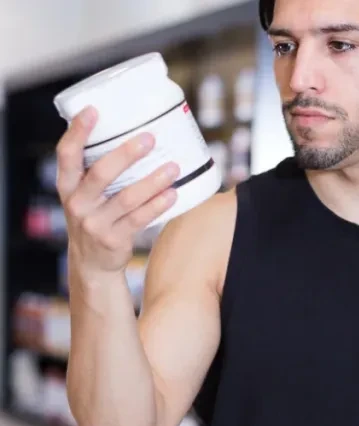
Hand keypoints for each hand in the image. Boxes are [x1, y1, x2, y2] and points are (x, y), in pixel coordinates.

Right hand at [56, 106, 178, 277]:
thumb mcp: (84, 195)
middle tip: (150, 138)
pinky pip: (139, 219)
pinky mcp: (113, 239)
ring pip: (126, 198)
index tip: (92, 111)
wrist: (91, 263)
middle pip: (100, 174)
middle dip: (125, 154)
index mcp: (67, 186)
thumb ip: (96, 170)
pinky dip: (157, 205)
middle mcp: (77, 203)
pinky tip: (172, 193)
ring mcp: (94, 223)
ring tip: (173, 166)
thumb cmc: (95, 216)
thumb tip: (129, 133)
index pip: (66, 155)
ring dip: (152, 181)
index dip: (77, 132)